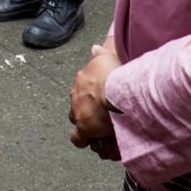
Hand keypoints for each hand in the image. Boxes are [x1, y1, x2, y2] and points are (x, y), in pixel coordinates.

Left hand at [68, 39, 122, 158]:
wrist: (115, 92)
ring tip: (93, 128)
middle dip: (83, 108)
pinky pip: (78, 138)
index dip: (88, 94)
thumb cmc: (114, 74)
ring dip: (82, 123)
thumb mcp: (106, 56)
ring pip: (76, 120)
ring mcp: (78, 113)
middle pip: (76, 104)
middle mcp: (76, 96)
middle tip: (96, 113)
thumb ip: (99, 53)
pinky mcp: (83, 128)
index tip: (96, 97)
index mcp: (81, 79)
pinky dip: (82, 140)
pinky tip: (89, 142)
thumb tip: (94, 48)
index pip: (80, 88)